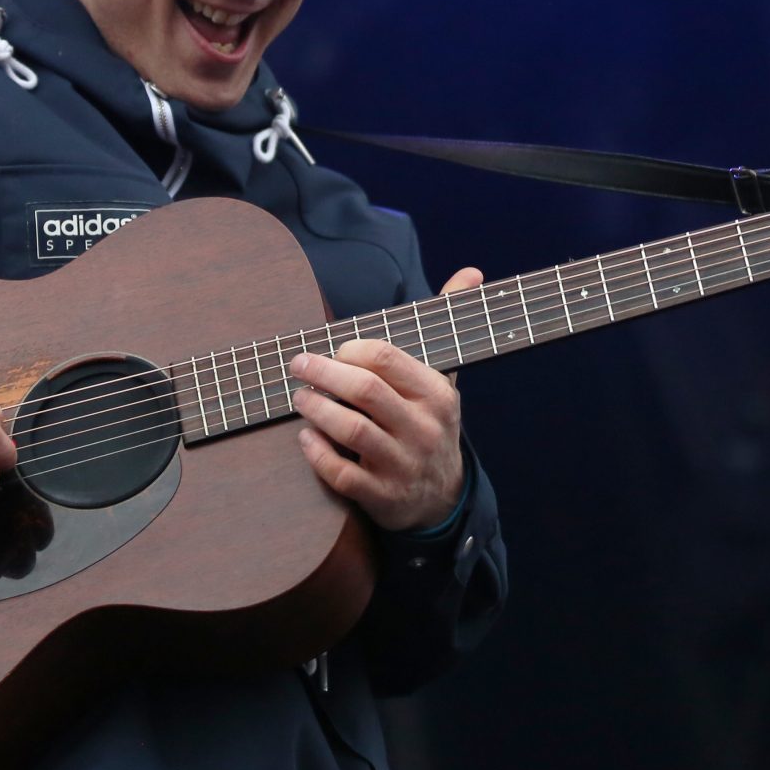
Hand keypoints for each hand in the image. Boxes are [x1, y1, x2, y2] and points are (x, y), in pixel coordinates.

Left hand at [289, 267, 480, 531]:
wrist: (442, 497)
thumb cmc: (429, 423)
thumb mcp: (444, 377)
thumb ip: (450, 323)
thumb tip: (472, 272)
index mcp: (436, 394)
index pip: (386, 359)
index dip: (350, 350)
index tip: (334, 350)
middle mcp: (423, 428)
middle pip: (365, 391)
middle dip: (323, 373)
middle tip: (298, 365)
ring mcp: (403, 465)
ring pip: (352, 431)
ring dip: (316, 410)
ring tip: (299, 398)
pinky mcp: (383, 497)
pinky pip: (343, 474)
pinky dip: (318, 454)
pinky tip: (305, 438)